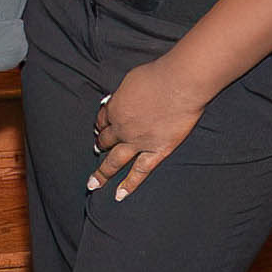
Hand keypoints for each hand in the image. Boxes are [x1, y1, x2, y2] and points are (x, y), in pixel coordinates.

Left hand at [89, 58, 207, 201]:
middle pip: (106, 140)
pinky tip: (119, 195)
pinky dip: (129, 184)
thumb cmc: (157, 76)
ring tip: (93, 183)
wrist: (178, 85)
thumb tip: (125, 98)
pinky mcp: (157, 151)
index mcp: (114, 109)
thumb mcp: (131, 80)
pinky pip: (140, 172)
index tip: (100, 127)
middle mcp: (122, 128)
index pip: (102, 119)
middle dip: (101, 144)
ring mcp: (138, 143)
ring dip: (103, 172)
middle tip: (97, 149)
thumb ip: (125, 94)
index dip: (100, 123)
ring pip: (115, 161)